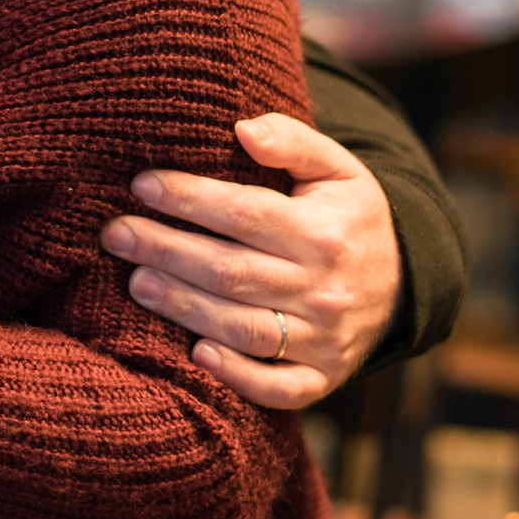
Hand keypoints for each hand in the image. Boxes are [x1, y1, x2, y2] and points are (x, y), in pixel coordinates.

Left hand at [100, 113, 401, 408]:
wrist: (403, 284)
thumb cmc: (347, 216)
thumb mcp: (336, 168)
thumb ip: (292, 140)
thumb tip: (243, 130)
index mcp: (324, 234)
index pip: (245, 214)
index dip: (189, 199)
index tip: (141, 184)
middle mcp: (325, 290)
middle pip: (232, 272)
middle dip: (166, 251)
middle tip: (115, 235)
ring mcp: (324, 340)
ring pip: (243, 328)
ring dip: (184, 308)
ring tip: (135, 282)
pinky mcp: (321, 378)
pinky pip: (277, 388)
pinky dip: (237, 376)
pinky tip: (193, 352)